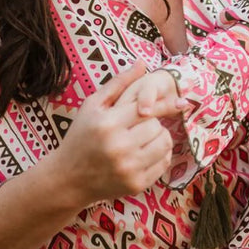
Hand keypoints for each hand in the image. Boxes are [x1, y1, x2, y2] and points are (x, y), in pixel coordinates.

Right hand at [51, 62, 174, 207]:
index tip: (180, 102)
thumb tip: (142, 64)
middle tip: (141, 125)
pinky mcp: (136, 184)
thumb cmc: (80, 136)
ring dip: (159, 138)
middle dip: (153, 123)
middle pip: (157, 126)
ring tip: (145, 137)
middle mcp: (119, 147)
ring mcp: (128, 168)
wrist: (68, 179)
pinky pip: (163, 164)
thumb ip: (119, 83)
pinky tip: (145, 153)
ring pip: (164, 144)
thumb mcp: (92, 106)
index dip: (164, 104)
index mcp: (107, 123)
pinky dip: (160, 156)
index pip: (147, 108)